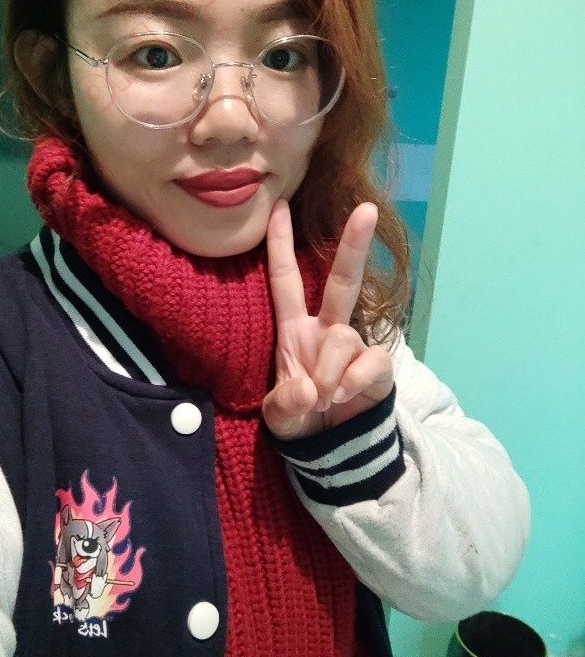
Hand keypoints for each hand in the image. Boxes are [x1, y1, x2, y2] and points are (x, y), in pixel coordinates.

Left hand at [261, 199, 393, 440]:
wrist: (330, 450)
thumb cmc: (299, 421)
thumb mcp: (279, 418)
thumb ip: (285, 405)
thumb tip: (309, 391)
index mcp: (294, 330)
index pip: (286, 280)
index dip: (280, 245)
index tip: (278, 207)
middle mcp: (326, 329)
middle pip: (341, 281)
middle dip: (353, 245)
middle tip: (366, 209)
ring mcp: (354, 346)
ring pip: (343, 338)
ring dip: (328, 371)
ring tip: (322, 399)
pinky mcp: (378, 366)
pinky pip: (370, 362)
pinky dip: (354, 381)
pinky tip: (343, 397)